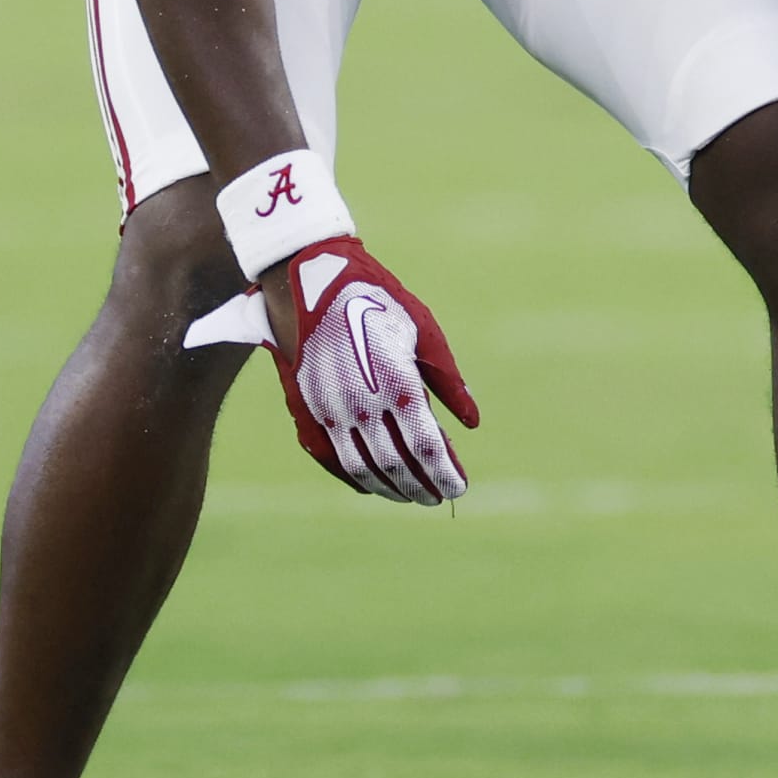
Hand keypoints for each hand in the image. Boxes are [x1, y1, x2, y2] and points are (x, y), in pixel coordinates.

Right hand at [264, 236, 478, 505]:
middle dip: (421, 486)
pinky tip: (373, 485)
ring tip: (412, 495)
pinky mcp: (306, 411)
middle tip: (440, 497)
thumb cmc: (376, 299)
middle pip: (396, 463)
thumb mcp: (424, 328)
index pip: (425, 445)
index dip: (444, 472)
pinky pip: (331, 458)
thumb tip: (472, 423)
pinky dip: (354, 477)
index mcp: (394, 380)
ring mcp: (328, 410)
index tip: (459, 487)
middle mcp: (359, 402)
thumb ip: (447, 380)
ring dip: (390, 488)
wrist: (309, 279)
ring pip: (363, 467)